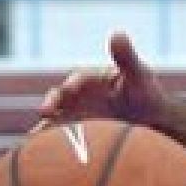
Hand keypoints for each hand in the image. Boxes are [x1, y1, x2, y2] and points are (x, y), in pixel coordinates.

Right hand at [35, 32, 169, 130]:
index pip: (81, 78)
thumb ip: (126, 56)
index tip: (72, 88)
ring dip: (46, 124)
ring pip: (55, 117)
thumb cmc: (145, 93)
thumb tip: (117, 33)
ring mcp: (75, 112)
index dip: (75, 83)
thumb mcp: (139, 74)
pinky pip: (59, 135)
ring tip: (36, 135)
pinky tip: (41, 152)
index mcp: (93, 78)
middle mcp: (79, 94)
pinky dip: (51, 141)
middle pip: (60, 96)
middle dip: (53, 102)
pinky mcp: (75, 130)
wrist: (149, 120)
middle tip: (45, 111)